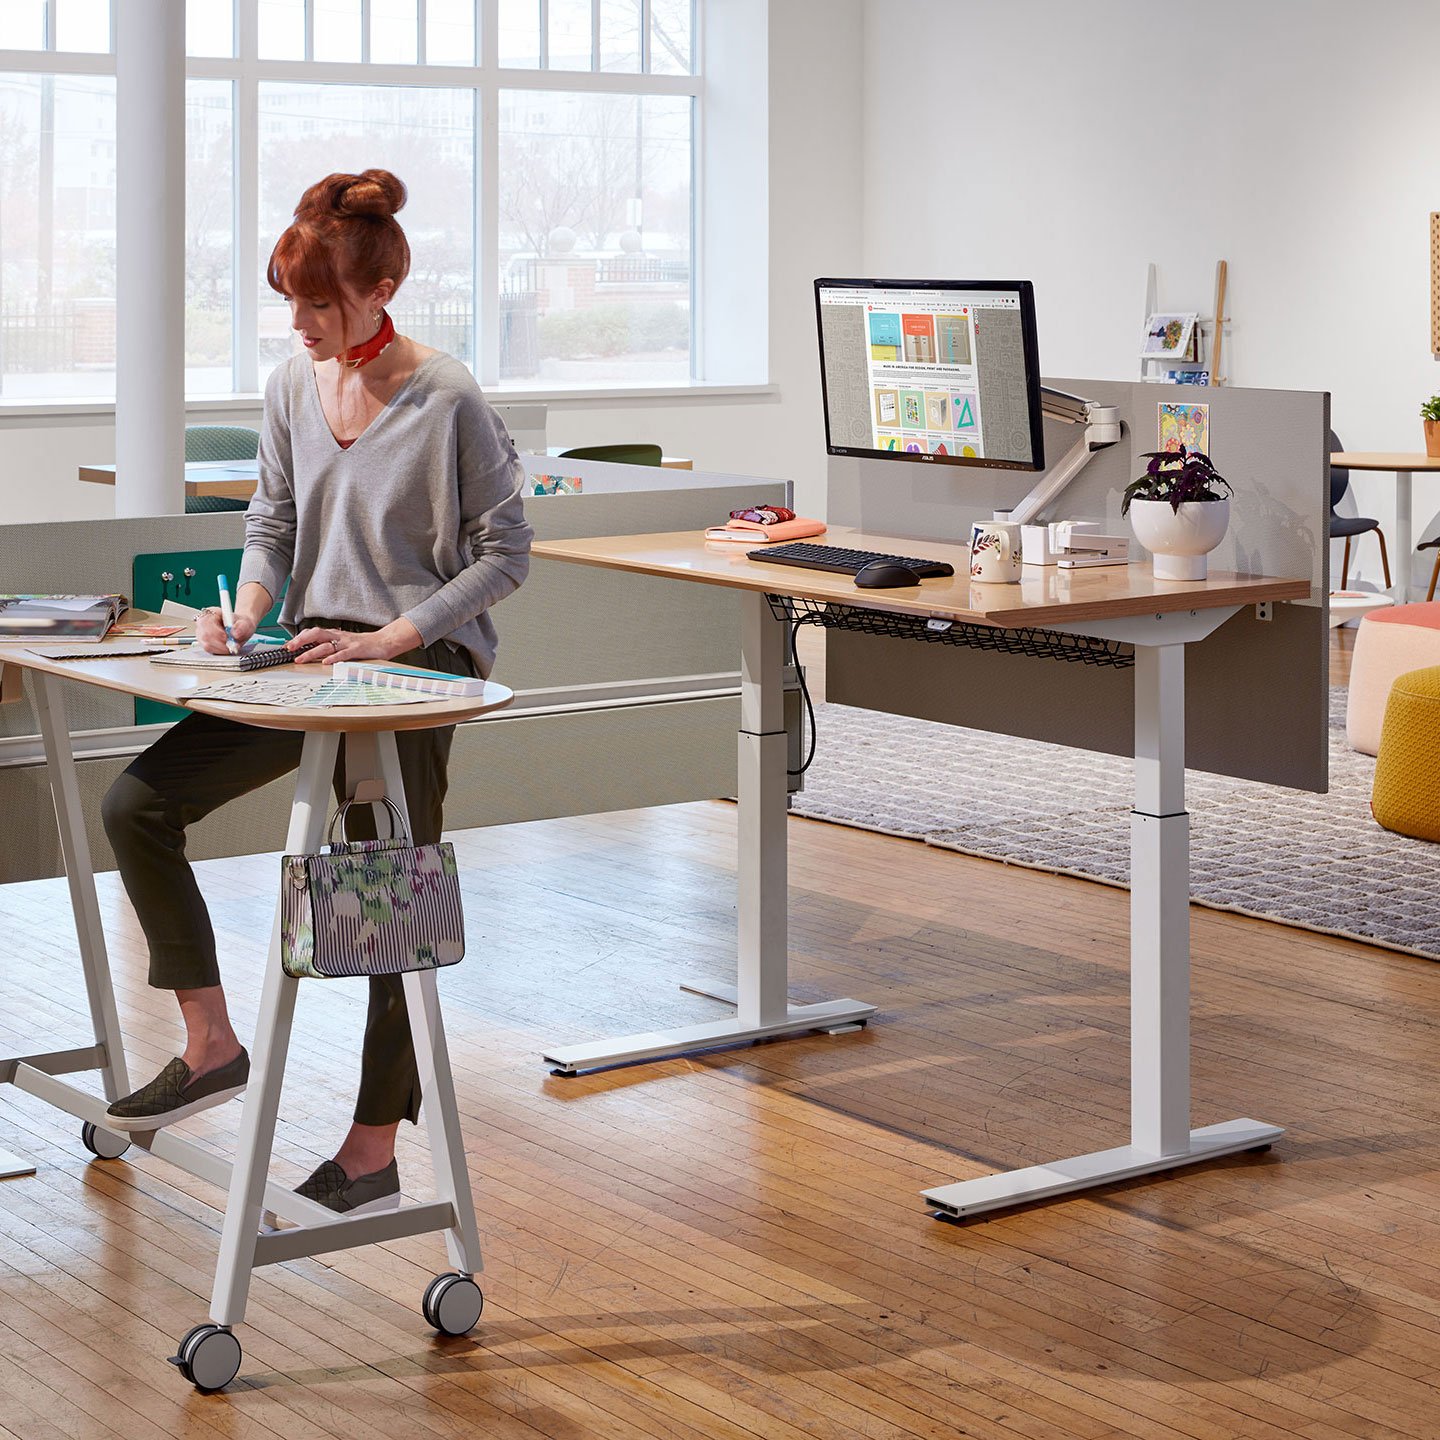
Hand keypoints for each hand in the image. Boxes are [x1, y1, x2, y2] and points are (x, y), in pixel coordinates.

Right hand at [197, 607, 255, 654]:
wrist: (240, 628)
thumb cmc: (240, 623)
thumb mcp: (245, 622)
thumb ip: (242, 627)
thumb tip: (235, 634)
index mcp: (211, 613)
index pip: (206, 622)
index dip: (215, 631)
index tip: (226, 637)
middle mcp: (203, 623)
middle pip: (205, 636)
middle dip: (220, 643)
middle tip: (232, 645)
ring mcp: (202, 634)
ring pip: (207, 645)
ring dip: (221, 648)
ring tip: (231, 646)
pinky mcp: (205, 643)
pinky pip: (210, 650)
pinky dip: (220, 651)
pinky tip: (227, 648)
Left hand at [289, 618, 421, 665]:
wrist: (385, 641)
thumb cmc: (364, 645)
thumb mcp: (345, 643)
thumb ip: (332, 646)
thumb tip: (315, 651)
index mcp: (335, 634)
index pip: (313, 633)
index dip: (299, 638)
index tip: (287, 646)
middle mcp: (339, 636)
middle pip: (315, 634)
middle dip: (301, 641)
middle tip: (289, 649)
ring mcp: (348, 643)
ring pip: (326, 645)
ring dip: (311, 652)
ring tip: (300, 659)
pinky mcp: (357, 650)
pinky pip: (343, 654)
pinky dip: (334, 658)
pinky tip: (325, 662)